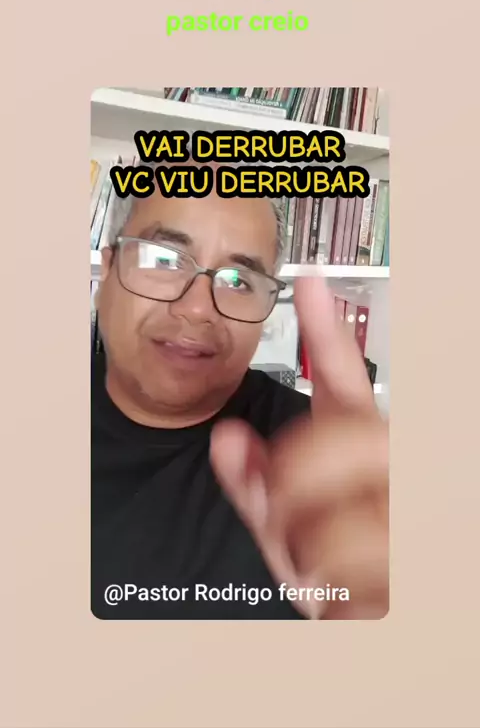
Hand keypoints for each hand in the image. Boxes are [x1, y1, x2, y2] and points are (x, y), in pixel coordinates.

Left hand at [210, 276, 388, 619]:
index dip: (324, 333)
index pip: (344, 384)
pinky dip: (324, 583)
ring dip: (306, 541)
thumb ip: (253, 485)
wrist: (373, 624)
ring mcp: (404, 520)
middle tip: (285, 500)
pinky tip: (336, 590)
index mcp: (364, 459)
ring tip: (315, 557)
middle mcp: (393, 480)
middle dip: (299, 472)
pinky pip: (352, 566)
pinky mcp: (407, 567)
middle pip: (351, 435)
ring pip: (344, 508)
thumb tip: (228, 441)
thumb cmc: (336, 574)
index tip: (307, 284)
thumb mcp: (284, 528)